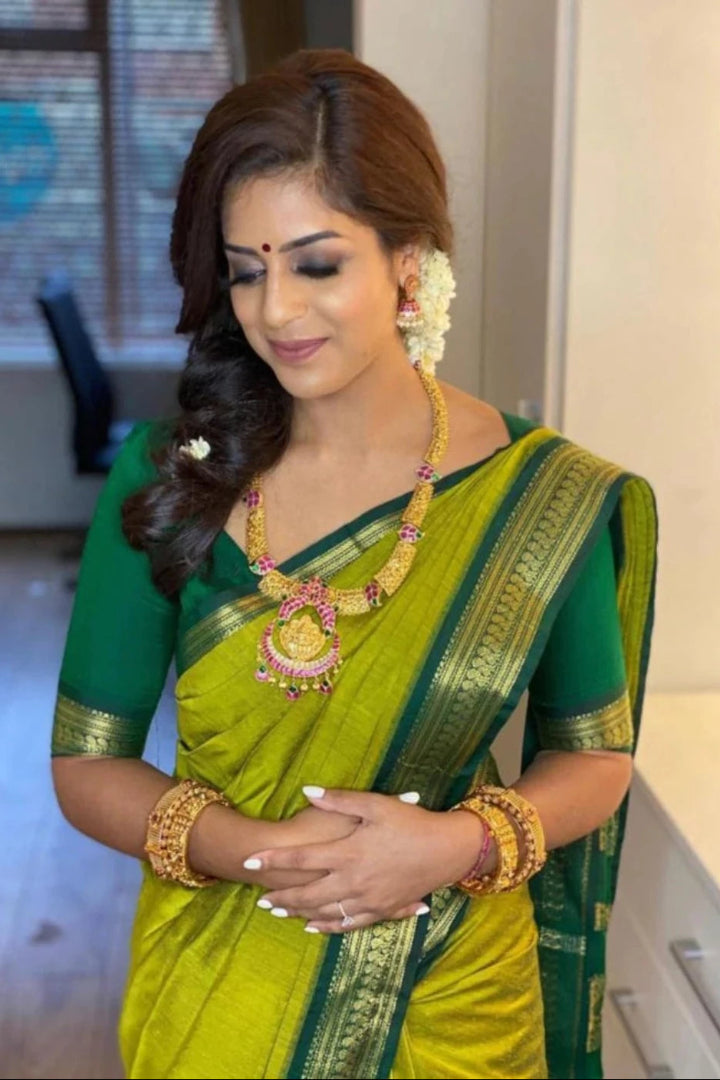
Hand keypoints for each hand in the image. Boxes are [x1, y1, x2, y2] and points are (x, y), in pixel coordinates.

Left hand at [244, 787, 484, 932]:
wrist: (446, 850)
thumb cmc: (411, 822)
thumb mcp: (375, 804)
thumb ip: (339, 800)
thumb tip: (308, 791)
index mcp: (348, 852)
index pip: (300, 857)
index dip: (273, 859)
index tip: (249, 861)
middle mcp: (353, 880)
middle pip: (307, 892)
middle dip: (282, 895)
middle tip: (260, 899)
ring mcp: (367, 899)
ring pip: (324, 910)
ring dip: (299, 912)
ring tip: (279, 911)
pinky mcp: (381, 909)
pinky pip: (348, 923)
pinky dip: (328, 926)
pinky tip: (314, 926)